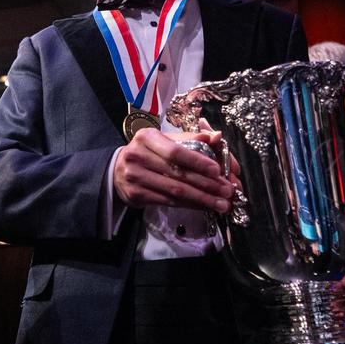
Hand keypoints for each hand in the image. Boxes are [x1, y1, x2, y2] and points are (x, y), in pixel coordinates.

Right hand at [113, 126, 238, 212]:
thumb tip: (217, 137)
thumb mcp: (165, 140)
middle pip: (178, 174)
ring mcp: (135, 177)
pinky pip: (169, 202)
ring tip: (221, 204)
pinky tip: (204, 206)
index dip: (198, 161)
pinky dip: (190, 205)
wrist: (117, 170)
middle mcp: (138, 156)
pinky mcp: (136, 195)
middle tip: (227, 191)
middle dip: (207, 184)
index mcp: (147, 137)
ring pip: (175, 191)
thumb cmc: (148, 152)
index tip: (218, 170)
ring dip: (202, 199)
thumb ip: (191, 139)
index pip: (176, 151)